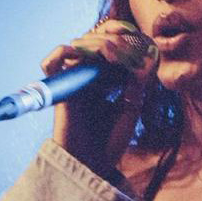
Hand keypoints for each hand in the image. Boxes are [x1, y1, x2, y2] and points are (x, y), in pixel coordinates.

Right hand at [41, 19, 158, 176]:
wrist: (92, 165)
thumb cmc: (111, 142)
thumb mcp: (131, 108)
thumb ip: (138, 82)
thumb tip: (148, 55)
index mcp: (108, 78)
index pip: (111, 45)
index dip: (121, 35)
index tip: (136, 35)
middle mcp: (89, 76)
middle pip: (95, 40)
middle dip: (111, 36)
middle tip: (123, 42)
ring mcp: (74, 80)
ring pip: (79, 46)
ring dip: (96, 44)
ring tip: (111, 53)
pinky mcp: (61, 89)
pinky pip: (53, 63)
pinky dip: (60, 52)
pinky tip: (77, 53)